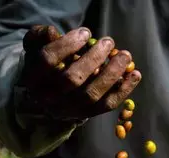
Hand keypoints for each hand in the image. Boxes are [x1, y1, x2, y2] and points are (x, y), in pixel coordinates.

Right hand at [17, 25, 140, 120]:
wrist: (50, 95)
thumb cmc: (46, 65)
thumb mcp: (37, 47)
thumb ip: (41, 37)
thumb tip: (52, 32)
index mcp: (32, 79)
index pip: (48, 60)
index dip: (67, 44)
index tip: (85, 32)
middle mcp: (49, 99)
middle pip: (72, 79)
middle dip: (93, 58)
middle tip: (108, 42)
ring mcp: (69, 110)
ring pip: (92, 94)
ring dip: (112, 73)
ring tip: (125, 55)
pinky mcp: (87, 114)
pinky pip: (107, 105)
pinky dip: (124, 90)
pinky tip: (135, 74)